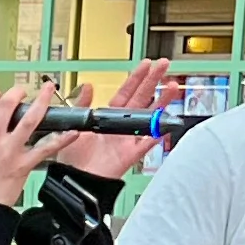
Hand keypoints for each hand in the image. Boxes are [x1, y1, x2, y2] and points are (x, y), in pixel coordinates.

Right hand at [0, 83, 64, 204]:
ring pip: (29, 119)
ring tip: (49, 90)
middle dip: (17, 91)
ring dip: (42, 101)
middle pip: (6, 105)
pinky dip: (61, 139)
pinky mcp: (24, 164)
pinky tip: (72, 131)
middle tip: (23, 90)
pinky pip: (46, 148)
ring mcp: (9, 151)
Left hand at [51, 61, 175, 181]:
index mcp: (107, 117)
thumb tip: (88, 86)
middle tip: (164, 65)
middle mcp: (120, 125)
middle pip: (141, 98)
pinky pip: (149, 142)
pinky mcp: (131, 154)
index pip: (126, 92)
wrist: (74, 179)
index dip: (136, 78)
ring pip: (149, 116)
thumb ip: (82, 105)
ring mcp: (128, 138)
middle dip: (153, 81)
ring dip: (162, 101)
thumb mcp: (74, 125)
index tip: (147, 64)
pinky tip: (169, 121)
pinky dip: (158, 133)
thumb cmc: (72, 157)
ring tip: (172, 86)